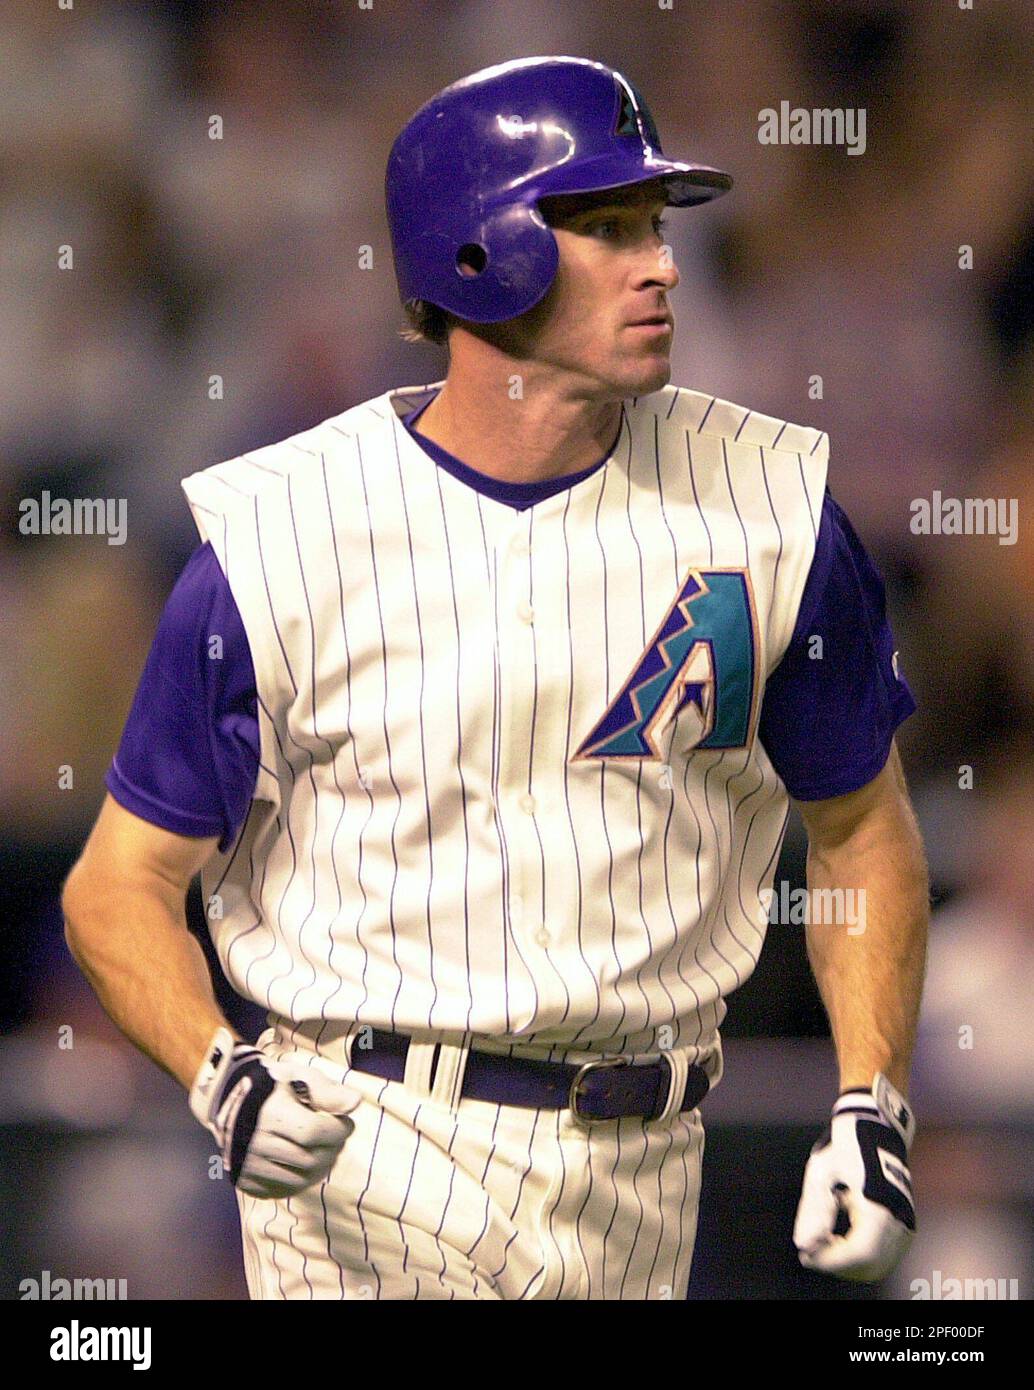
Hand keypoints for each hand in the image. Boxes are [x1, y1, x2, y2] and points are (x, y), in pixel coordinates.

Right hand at [189, 1028, 361, 1198]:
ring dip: (320, 1168)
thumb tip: (355, 1103)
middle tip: (337, 1138)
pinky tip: (305, 1165)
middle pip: (309, 1160)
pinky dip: (300, 1182)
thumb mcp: (299, 1077)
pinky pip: (281, 1192)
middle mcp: (255, 1143)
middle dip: (333, 1150)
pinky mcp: (244, 1181)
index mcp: (269, 1114)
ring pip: (299, 1181)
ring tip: (324, 1150)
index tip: (347, 1123)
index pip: (313, 1132)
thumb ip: (327, 1091)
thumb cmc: (271, 1085)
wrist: (228, 1100)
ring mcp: (248, 1166)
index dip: (338, 1130)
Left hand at [793, 1072, 915, 1281]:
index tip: (806, 1256)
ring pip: (879, 1264)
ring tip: (823, 1243)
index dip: (831, 1261)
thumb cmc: (846, 1146)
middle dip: (838, 1265)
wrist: (876, 1127)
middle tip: (810, 1251)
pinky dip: (861, 1254)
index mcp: (881, 1206)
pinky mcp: (904, 1223)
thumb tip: (804, 1245)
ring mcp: (906, 1223)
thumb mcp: (822, 1172)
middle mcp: (900, 1220)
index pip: (860, 1254)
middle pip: (871, 1266)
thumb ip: (814, 1210)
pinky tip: (838, 1237)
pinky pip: (884, 1254)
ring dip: (850, 1263)